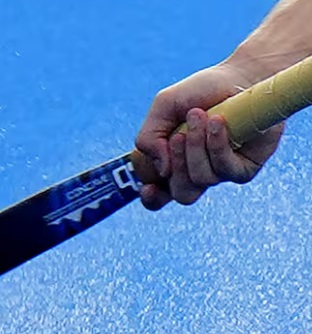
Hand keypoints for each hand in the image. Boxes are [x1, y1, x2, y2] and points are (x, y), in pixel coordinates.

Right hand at [134, 62, 284, 209]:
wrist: (240, 76)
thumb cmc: (201, 91)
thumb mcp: (163, 106)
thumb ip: (148, 137)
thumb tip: (162, 169)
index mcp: (174, 164)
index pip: (160, 196)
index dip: (153, 198)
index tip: (149, 187)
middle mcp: (198, 172)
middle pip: (182, 194)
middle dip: (178, 165)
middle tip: (178, 136)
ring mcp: (222, 172)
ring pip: (202, 179)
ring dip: (196, 146)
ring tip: (199, 115)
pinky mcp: (245, 168)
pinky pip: (225, 169)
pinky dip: (216, 145)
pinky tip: (217, 122)